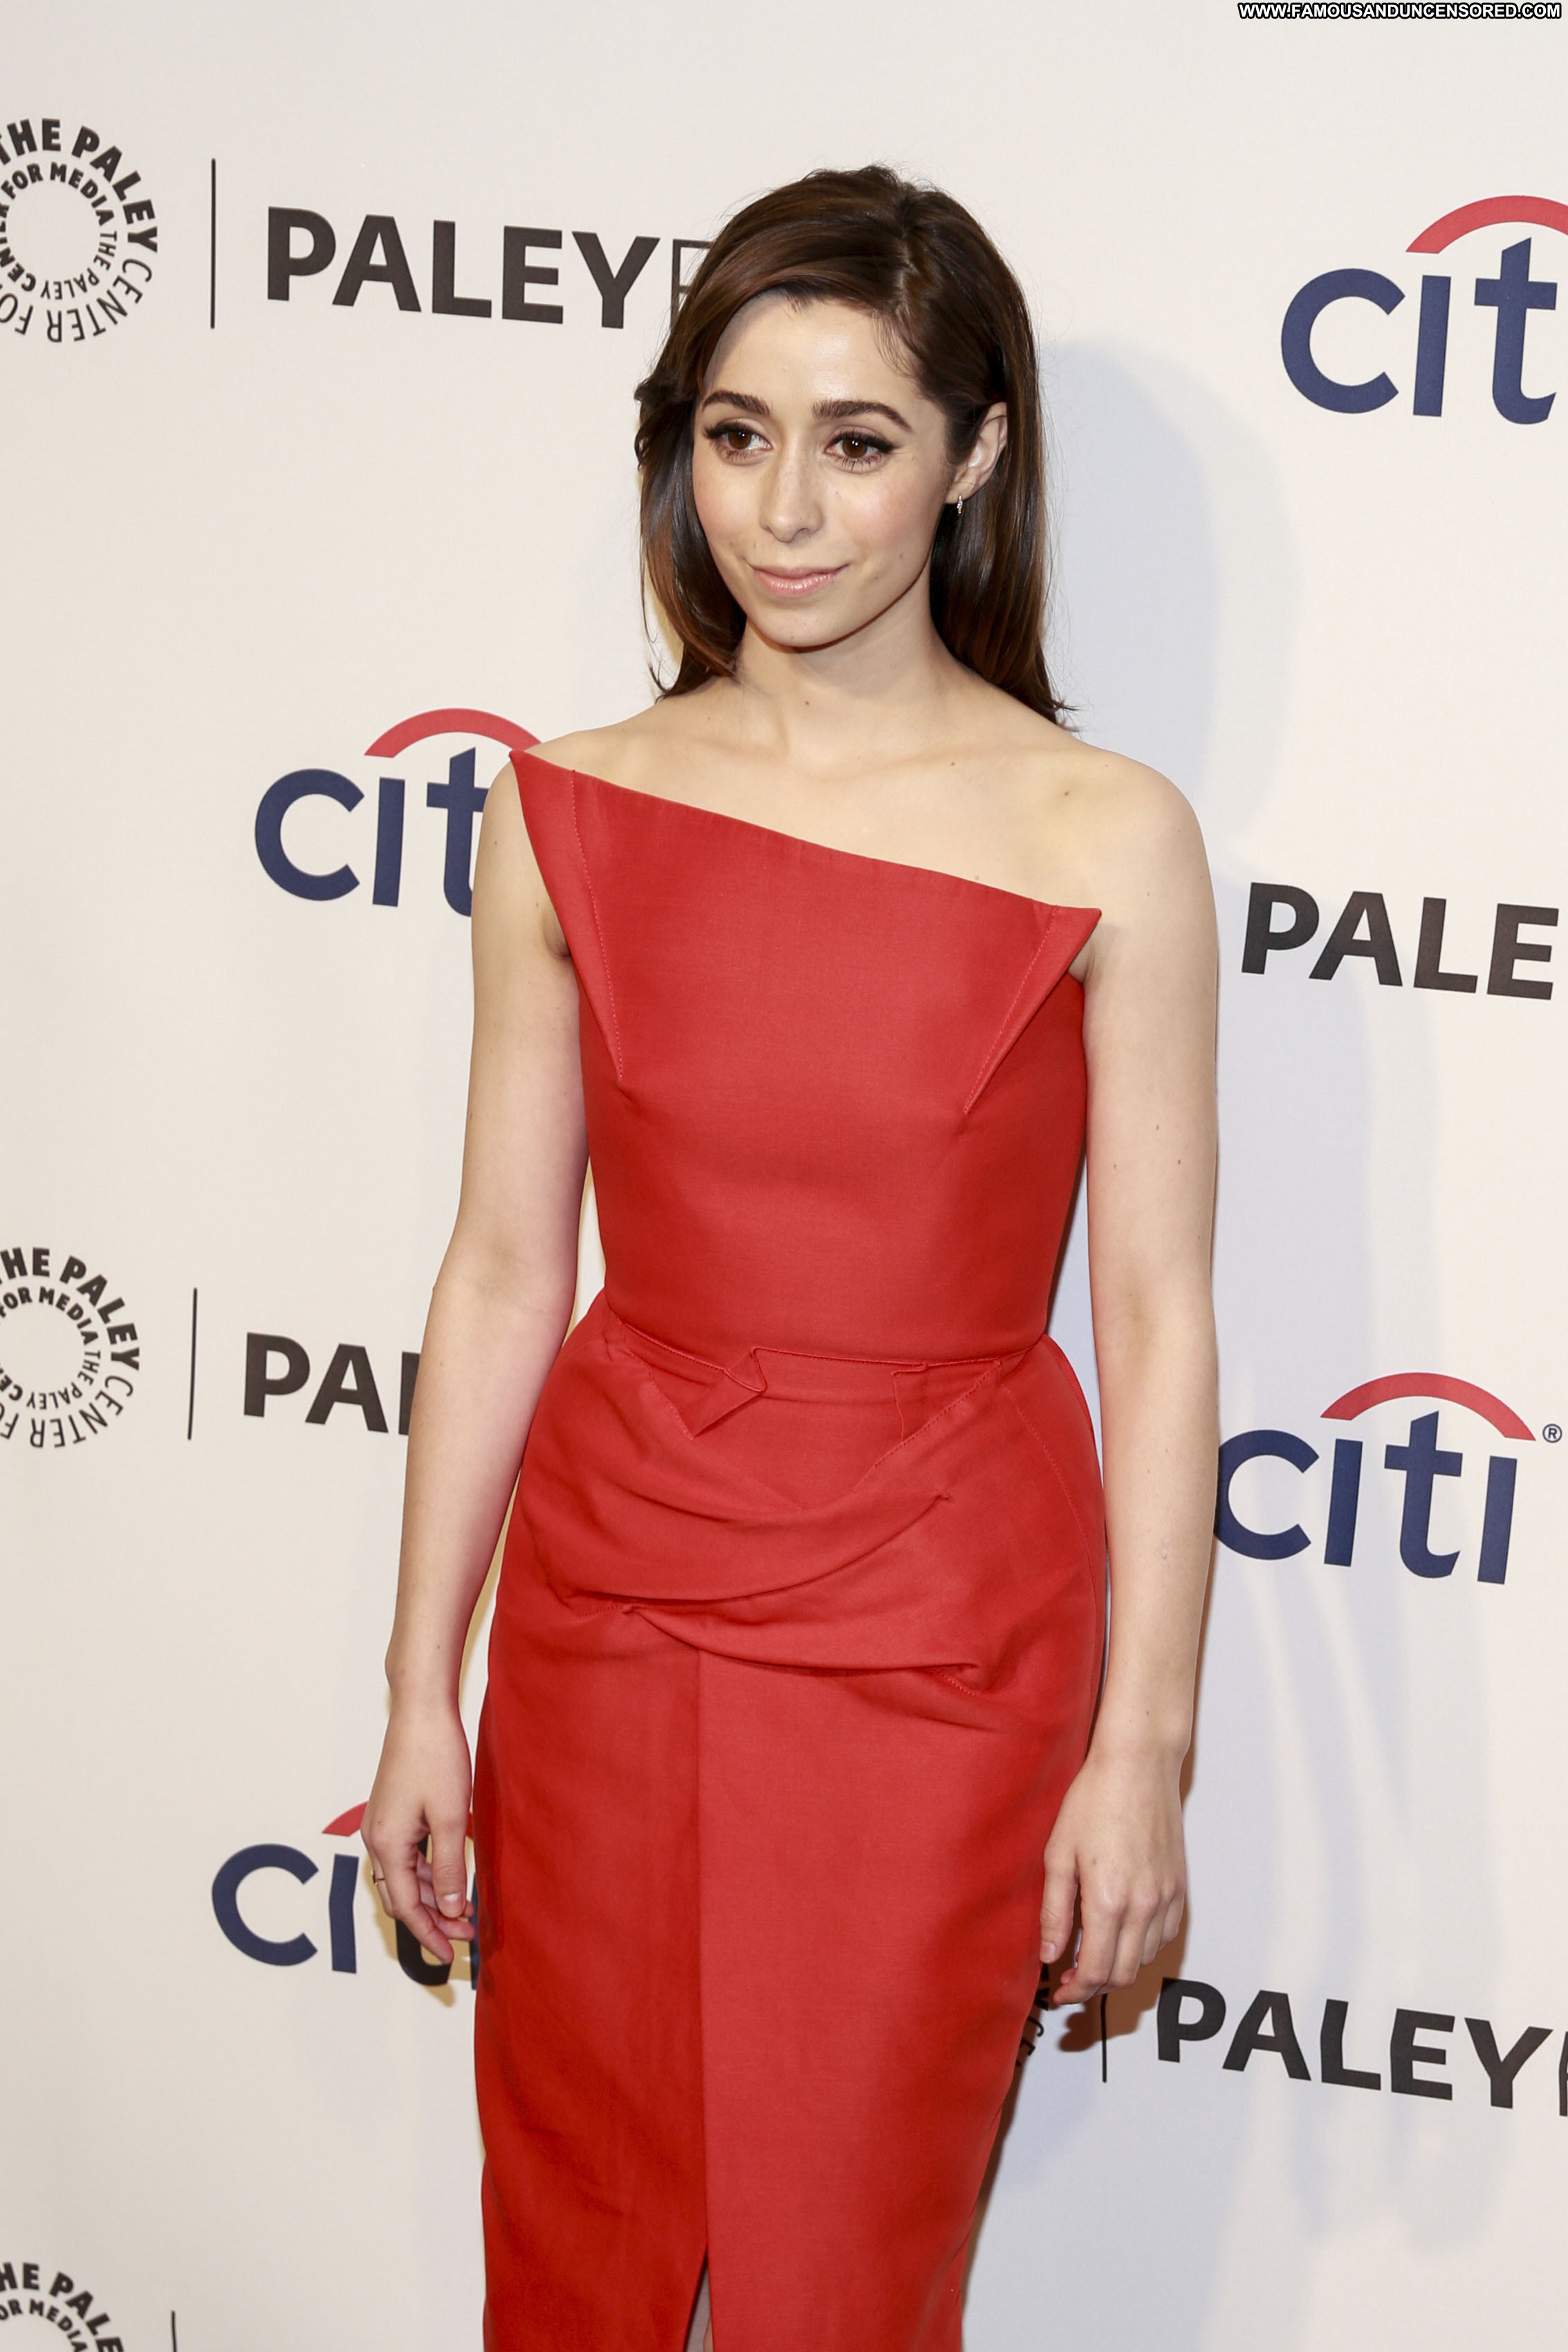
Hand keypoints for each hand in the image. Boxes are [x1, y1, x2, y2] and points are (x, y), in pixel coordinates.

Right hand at [362, 1698, 475, 1966]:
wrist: (420, 1712)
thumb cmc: (436, 1758)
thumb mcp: (452, 1818)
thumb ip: (451, 1866)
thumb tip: (453, 1908)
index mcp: (387, 1845)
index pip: (407, 1907)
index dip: (429, 1934)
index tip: (450, 1954)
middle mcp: (377, 1839)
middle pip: (402, 1897)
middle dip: (432, 1920)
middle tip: (465, 1936)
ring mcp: (382, 1826)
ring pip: (405, 1877)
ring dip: (433, 1897)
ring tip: (465, 1911)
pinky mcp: (392, 1813)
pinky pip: (407, 1856)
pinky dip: (429, 1872)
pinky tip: (452, 1876)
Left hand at [1040, 1742, 1184, 2005]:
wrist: (1138, 1765)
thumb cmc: (1094, 1800)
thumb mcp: (1059, 1853)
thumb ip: (1055, 1911)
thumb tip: (1050, 1955)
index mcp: (1108, 1901)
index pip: (1096, 1971)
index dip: (1075, 1991)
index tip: (1060, 1992)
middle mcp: (1143, 1906)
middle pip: (1122, 1974)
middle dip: (1094, 1986)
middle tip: (1071, 1979)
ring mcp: (1166, 1897)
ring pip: (1145, 1959)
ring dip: (1119, 1967)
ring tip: (1093, 1954)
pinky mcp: (1180, 1887)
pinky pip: (1165, 1935)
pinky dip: (1143, 1946)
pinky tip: (1122, 1933)